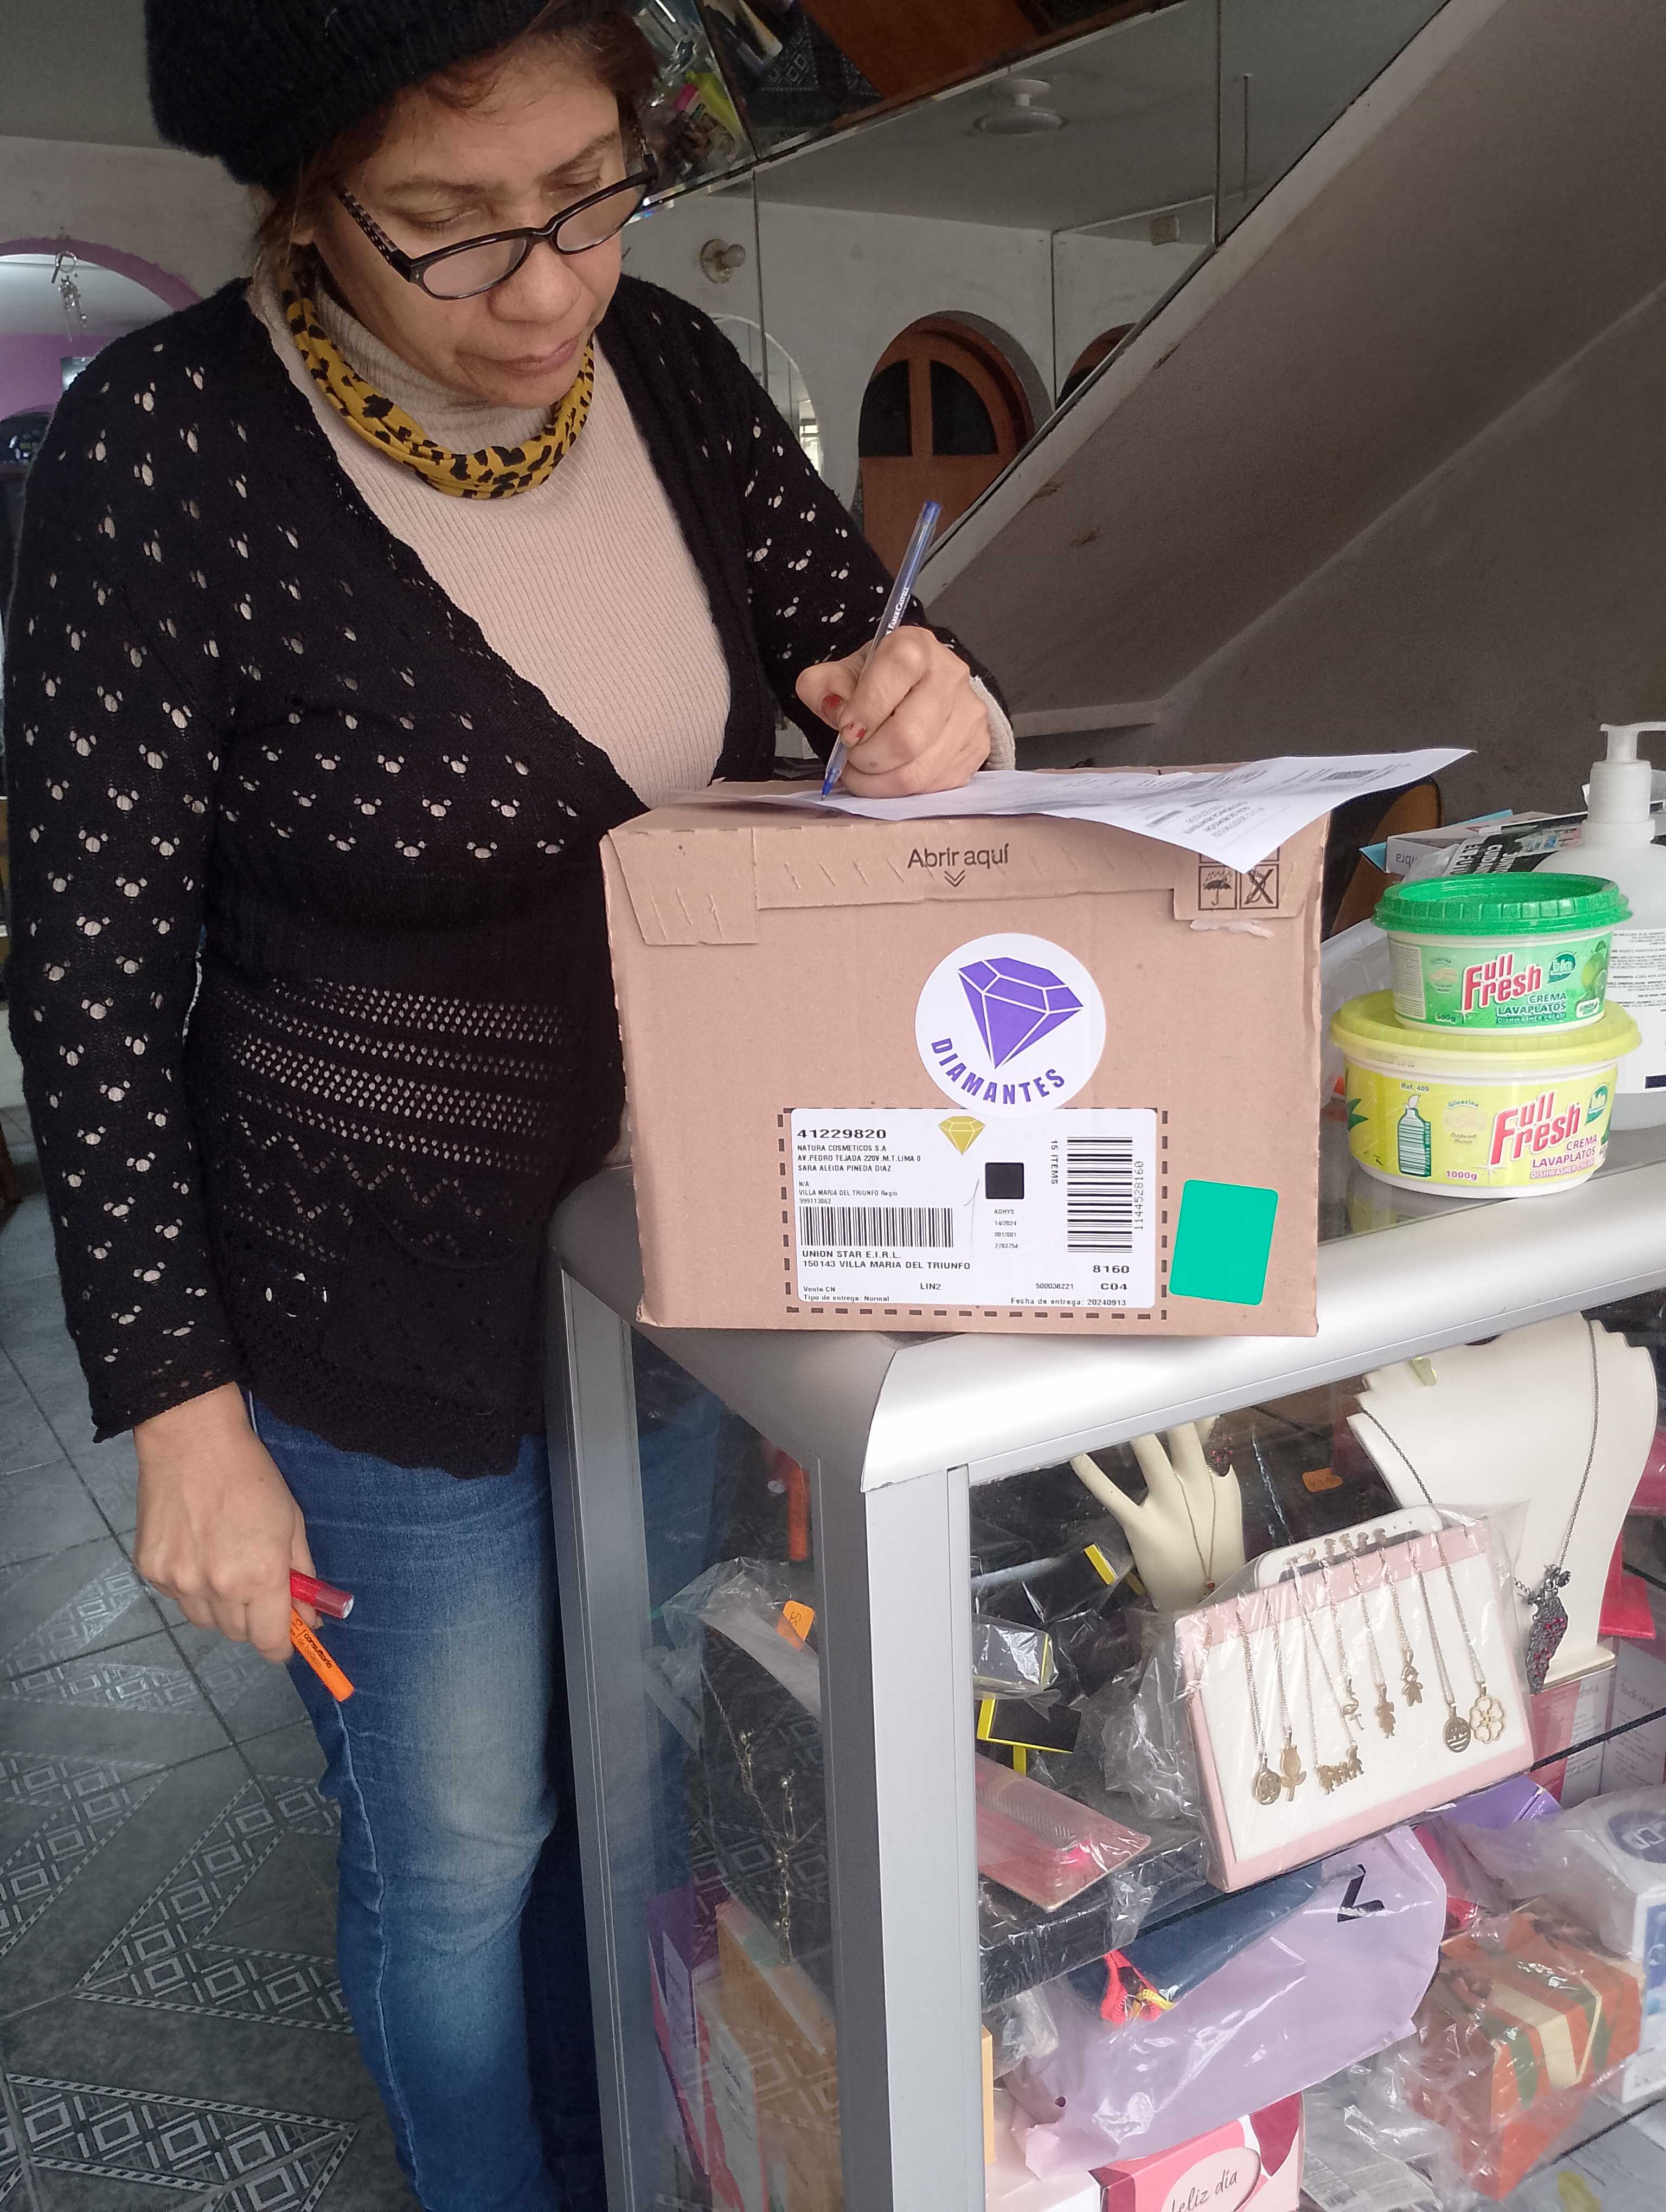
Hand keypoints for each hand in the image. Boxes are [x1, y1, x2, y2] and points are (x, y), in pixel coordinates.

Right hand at [134, 1382, 315, 1663]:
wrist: (192, 1443)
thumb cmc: (252, 1478)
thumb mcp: (291, 1524)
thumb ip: (301, 1578)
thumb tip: (309, 1621)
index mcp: (258, 1577)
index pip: (269, 1641)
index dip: (281, 1646)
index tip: (286, 1640)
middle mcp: (217, 1588)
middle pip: (238, 1634)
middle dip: (254, 1620)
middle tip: (258, 1588)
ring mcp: (179, 1582)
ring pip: (206, 1621)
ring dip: (222, 1608)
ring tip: (225, 1564)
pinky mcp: (151, 1571)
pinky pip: (178, 1599)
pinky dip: (191, 1587)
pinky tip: (197, 1552)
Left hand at [795, 626, 991, 795]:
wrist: (922, 690)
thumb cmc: (882, 683)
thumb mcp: (842, 674)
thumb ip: (823, 686)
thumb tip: (833, 709)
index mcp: (915, 647)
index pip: (896, 671)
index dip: (865, 708)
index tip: (846, 730)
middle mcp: (950, 676)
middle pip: (907, 736)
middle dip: (867, 758)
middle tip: (852, 757)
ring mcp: (969, 715)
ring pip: (918, 772)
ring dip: (879, 783)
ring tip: (864, 772)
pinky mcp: (977, 748)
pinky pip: (933, 787)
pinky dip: (900, 792)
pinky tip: (889, 776)